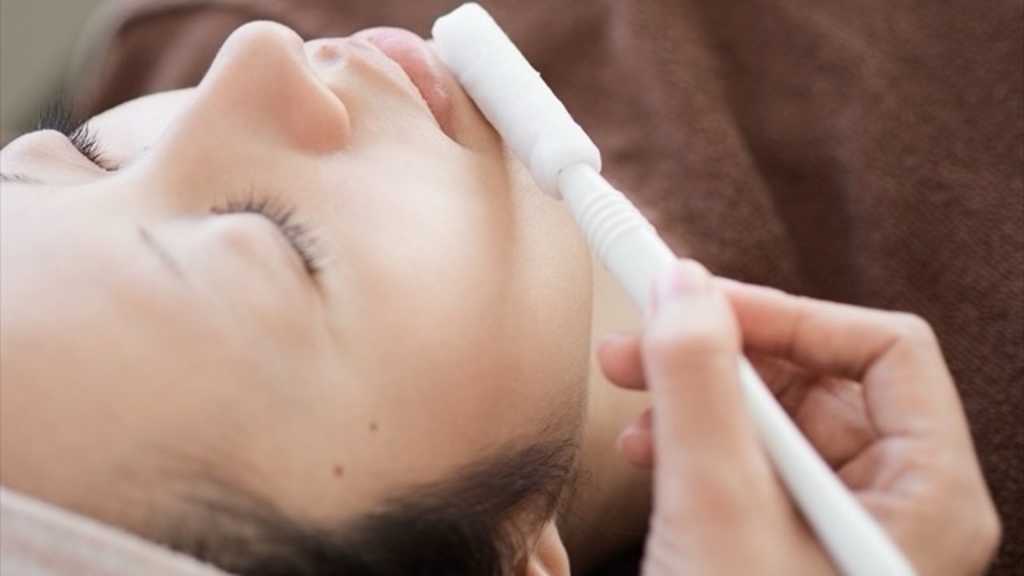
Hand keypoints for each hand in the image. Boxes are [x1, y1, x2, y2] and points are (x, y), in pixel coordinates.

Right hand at [598, 260, 1000, 574]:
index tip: (698, 302)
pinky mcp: (789, 539)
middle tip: (640, 338)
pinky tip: (648, 448)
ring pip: (777, 415)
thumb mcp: (718, 515)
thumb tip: (683, 288)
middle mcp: (894, 501)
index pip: (880, 349)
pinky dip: (696, 438)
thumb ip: (702, 392)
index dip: (788, 312)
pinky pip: (750, 459)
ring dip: (698, 393)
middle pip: (820, 375)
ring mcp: (838, 522)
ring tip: (629, 397)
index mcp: (926, 493)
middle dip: (722, 351)